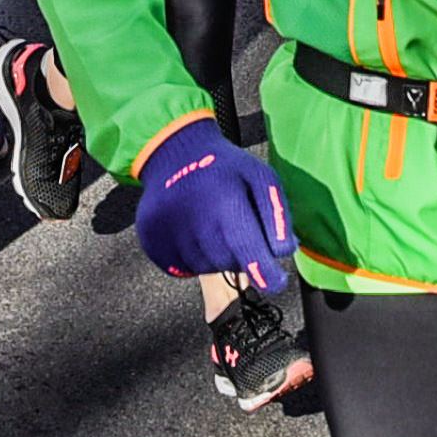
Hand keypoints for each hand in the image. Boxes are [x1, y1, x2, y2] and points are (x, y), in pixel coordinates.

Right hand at [129, 120, 292, 292]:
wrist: (174, 154)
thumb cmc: (223, 168)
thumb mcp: (259, 176)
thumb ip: (275, 213)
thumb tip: (284, 250)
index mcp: (224, 201)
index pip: (247, 249)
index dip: (264, 272)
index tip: (275, 283)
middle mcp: (194, 219)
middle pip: (229, 263)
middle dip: (240, 254)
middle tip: (236, 226)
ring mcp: (169, 232)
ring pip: (206, 267)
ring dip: (216, 255)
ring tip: (212, 223)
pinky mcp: (152, 241)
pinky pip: (182, 268)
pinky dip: (193, 257)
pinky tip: (194, 230)